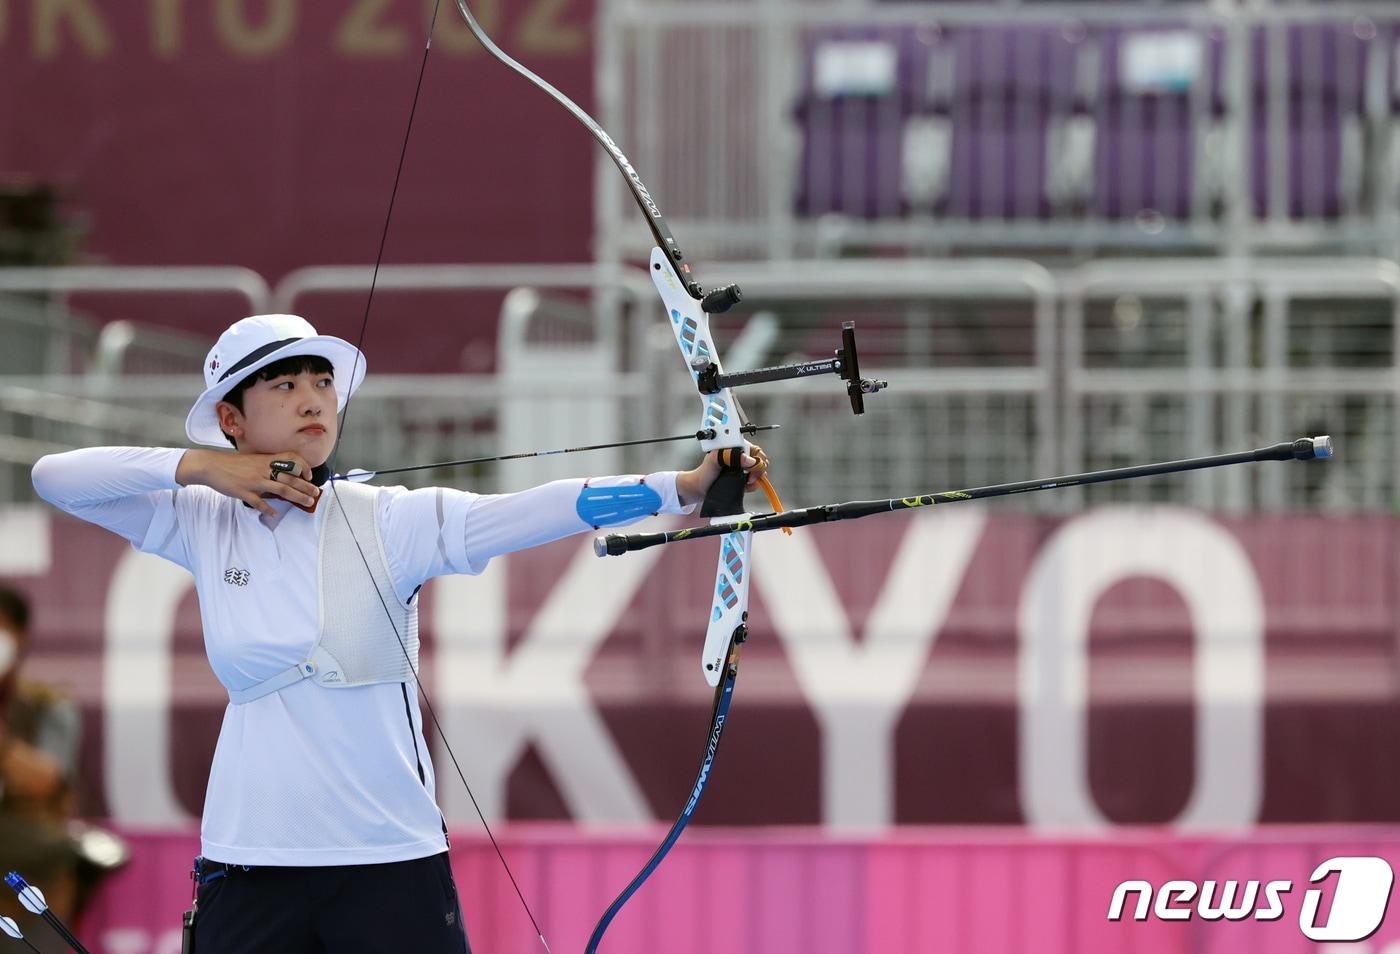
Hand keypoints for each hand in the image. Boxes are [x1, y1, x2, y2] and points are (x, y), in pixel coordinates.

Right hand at [177, 450, 320, 515]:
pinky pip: (259, 502)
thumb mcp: (253, 460)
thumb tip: (283, 474)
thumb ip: (268, 466)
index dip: (303, 467)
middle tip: (316, 493)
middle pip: (290, 478)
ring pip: (281, 490)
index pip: (291, 460)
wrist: (212, 466)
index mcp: (266, 460)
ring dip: (296, 497)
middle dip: (305, 487)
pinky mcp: (244, 492)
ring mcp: (254, 481)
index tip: (309, 476)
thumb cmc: (233, 464)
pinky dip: (267, 509)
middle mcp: (263, 470)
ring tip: (307, 502)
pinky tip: (275, 513)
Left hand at [677, 442, 770, 506]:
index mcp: (735, 448)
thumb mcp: (714, 460)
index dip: (757, 459)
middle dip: (758, 470)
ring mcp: (743, 468)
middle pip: (761, 461)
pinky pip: (755, 482)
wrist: (699, 488)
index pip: (755, 450)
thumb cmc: (704, 472)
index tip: (751, 468)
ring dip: (756, 479)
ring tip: (746, 483)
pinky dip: (753, 485)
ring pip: (760, 472)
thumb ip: (729, 456)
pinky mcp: (743, 479)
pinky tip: (745, 487)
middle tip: (749, 477)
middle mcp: (741, 457)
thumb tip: (750, 460)